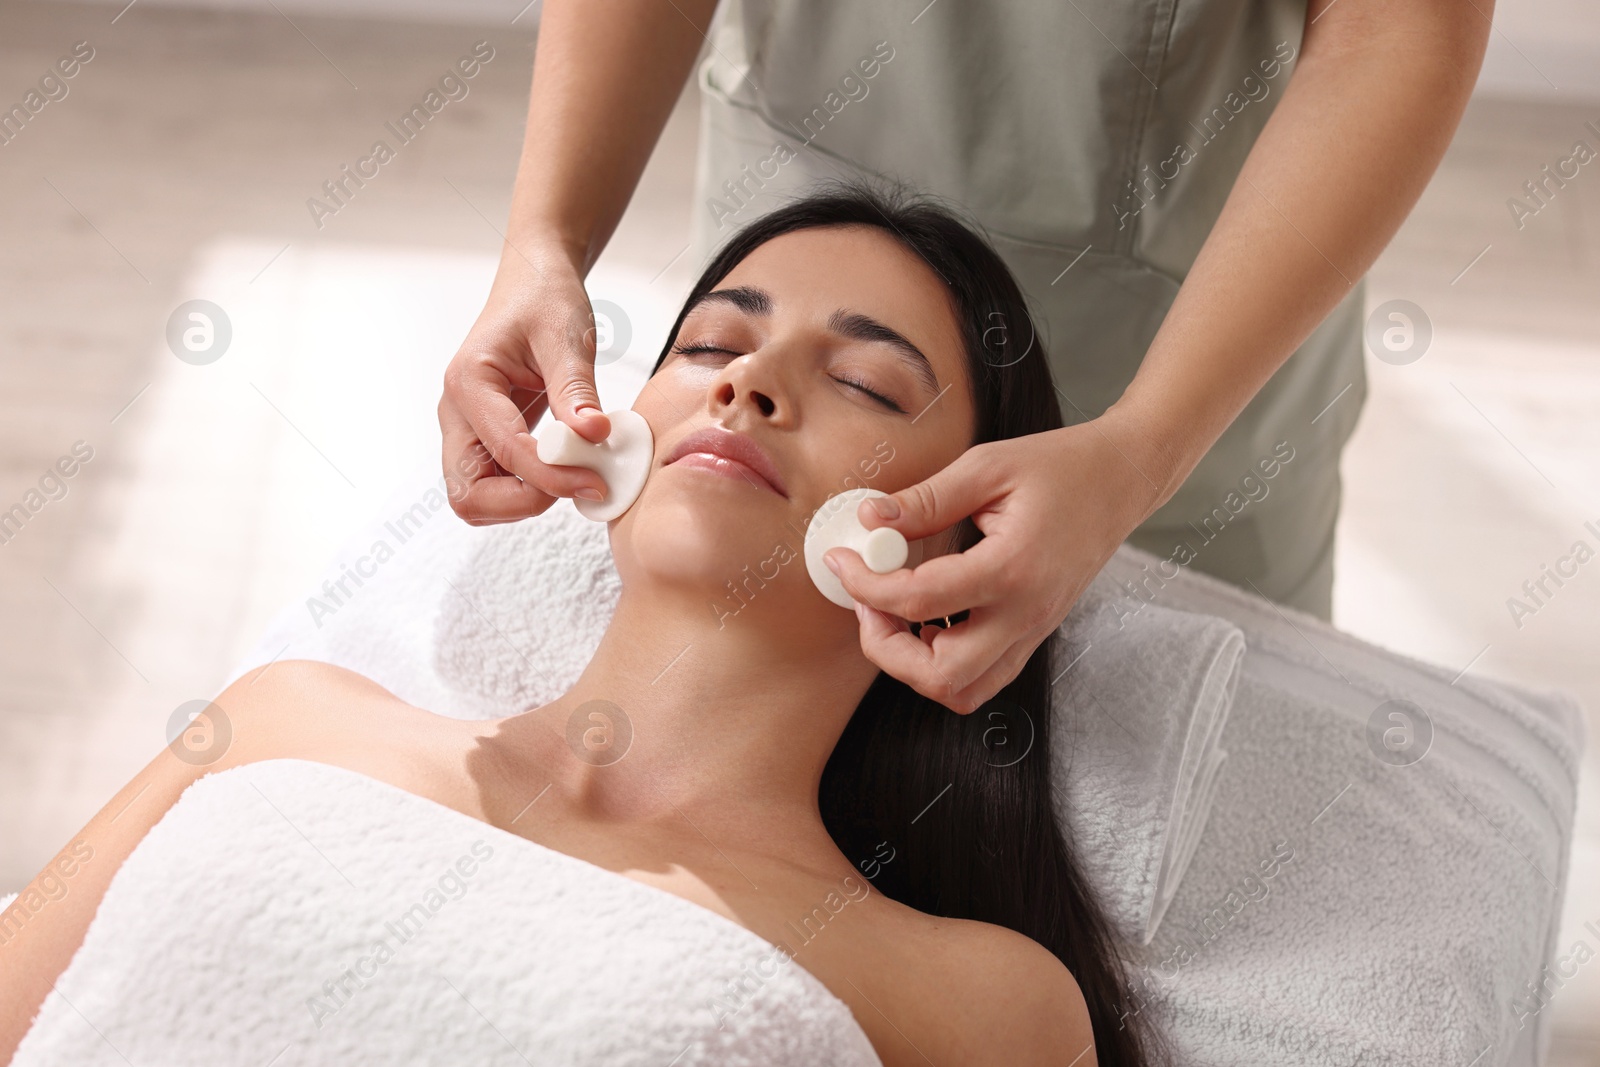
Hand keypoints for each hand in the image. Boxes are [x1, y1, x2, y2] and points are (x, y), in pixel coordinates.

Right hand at [439, 243, 613, 523]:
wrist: (534, 284)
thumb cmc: (544, 301)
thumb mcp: (566, 338)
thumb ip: (576, 390)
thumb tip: (593, 435)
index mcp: (469, 384)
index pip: (504, 452)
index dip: (551, 476)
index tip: (597, 480)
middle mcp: (457, 413)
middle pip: (468, 493)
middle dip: (523, 502)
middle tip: (577, 482)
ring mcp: (467, 430)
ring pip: (477, 497)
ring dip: (524, 500)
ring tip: (574, 473)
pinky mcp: (485, 439)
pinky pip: (496, 485)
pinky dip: (529, 490)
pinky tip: (567, 468)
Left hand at [822, 415, 1167, 712]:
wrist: (1122, 480)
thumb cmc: (1061, 467)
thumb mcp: (987, 466)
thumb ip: (925, 499)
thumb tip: (870, 520)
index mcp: (1013, 569)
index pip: (920, 600)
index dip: (866, 585)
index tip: (843, 562)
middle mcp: (1026, 614)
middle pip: (941, 676)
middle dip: (887, 648)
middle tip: (867, 601)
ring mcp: (1033, 632)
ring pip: (962, 691)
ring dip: (914, 664)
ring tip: (894, 611)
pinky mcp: (1033, 635)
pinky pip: (981, 677)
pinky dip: (943, 662)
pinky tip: (927, 617)